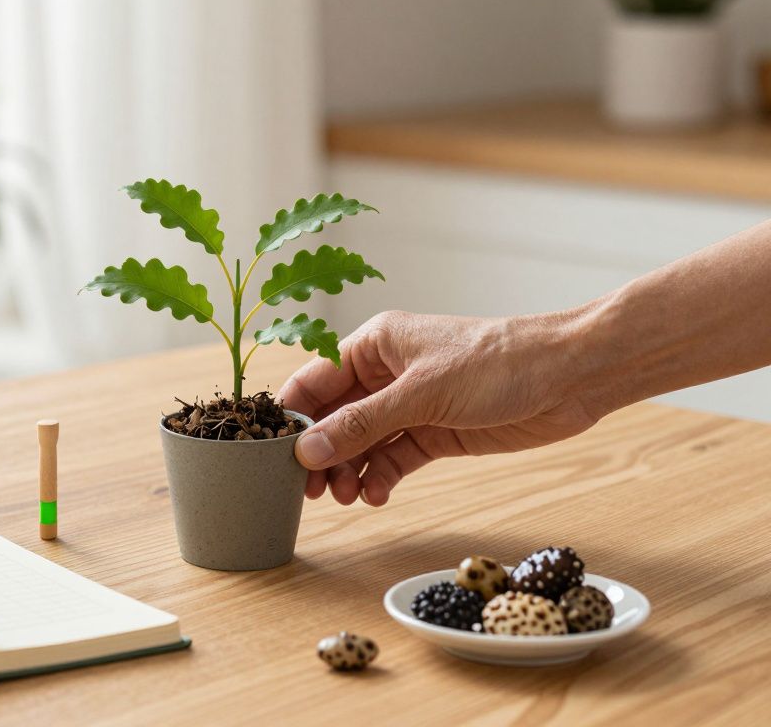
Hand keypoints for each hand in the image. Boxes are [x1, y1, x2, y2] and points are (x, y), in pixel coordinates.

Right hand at [279, 310, 600, 506]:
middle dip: (320, 453)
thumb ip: (362, 424)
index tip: (274, 454)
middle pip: (334, 418)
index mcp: (375, 345)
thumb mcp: (421, 394)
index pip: (314, 380)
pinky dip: (380, 478)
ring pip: (361, 443)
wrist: (570, 377)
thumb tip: (308, 451)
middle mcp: (386, 374)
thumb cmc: (499, 363)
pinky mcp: (435, 433)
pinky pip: (393, 458)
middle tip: (309, 490)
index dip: (293, 417)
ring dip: (350, 470)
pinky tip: (376, 494)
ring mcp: (411, 405)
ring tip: (348, 497)